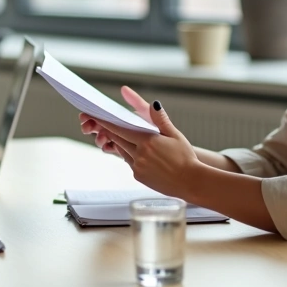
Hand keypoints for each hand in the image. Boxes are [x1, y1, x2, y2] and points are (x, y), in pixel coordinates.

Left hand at [85, 92, 205, 199]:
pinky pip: (129, 163)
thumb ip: (160, 119)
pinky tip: (140, 154)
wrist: (191, 182)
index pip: (120, 129)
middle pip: (118, 139)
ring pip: (123, 151)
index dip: (106, 122)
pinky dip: (130, 156)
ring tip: (127, 137)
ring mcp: (138, 167)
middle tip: (102, 123)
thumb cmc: (186, 158)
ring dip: (121, 143)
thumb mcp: (175, 135)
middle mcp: (139, 154)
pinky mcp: (139, 176)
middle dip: (110, 131)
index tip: (95, 116)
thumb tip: (153, 104)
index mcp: (147, 141)